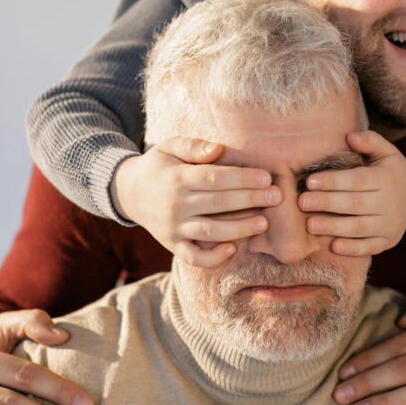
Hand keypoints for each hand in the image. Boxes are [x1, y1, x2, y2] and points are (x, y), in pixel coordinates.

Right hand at [111, 138, 281, 264]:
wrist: (128, 192)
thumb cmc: (159, 166)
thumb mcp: (170, 147)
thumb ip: (194, 146)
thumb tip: (218, 149)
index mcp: (177, 178)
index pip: (215, 178)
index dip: (242, 179)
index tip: (266, 177)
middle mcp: (176, 205)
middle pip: (218, 204)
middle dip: (250, 200)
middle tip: (277, 197)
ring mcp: (174, 228)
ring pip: (210, 232)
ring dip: (239, 229)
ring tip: (264, 222)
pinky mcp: (173, 246)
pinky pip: (194, 257)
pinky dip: (213, 257)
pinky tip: (233, 249)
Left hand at [298, 130, 405, 255]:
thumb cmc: (392, 171)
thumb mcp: (387, 152)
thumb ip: (370, 141)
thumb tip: (350, 137)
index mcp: (386, 179)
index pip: (358, 180)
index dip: (334, 181)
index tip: (309, 181)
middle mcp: (390, 203)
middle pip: (355, 204)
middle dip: (327, 203)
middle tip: (302, 202)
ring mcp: (390, 224)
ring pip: (360, 228)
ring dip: (334, 227)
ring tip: (310, 225)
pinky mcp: (388, 242)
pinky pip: (370, 247)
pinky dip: (353, 249)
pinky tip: (333, 246)